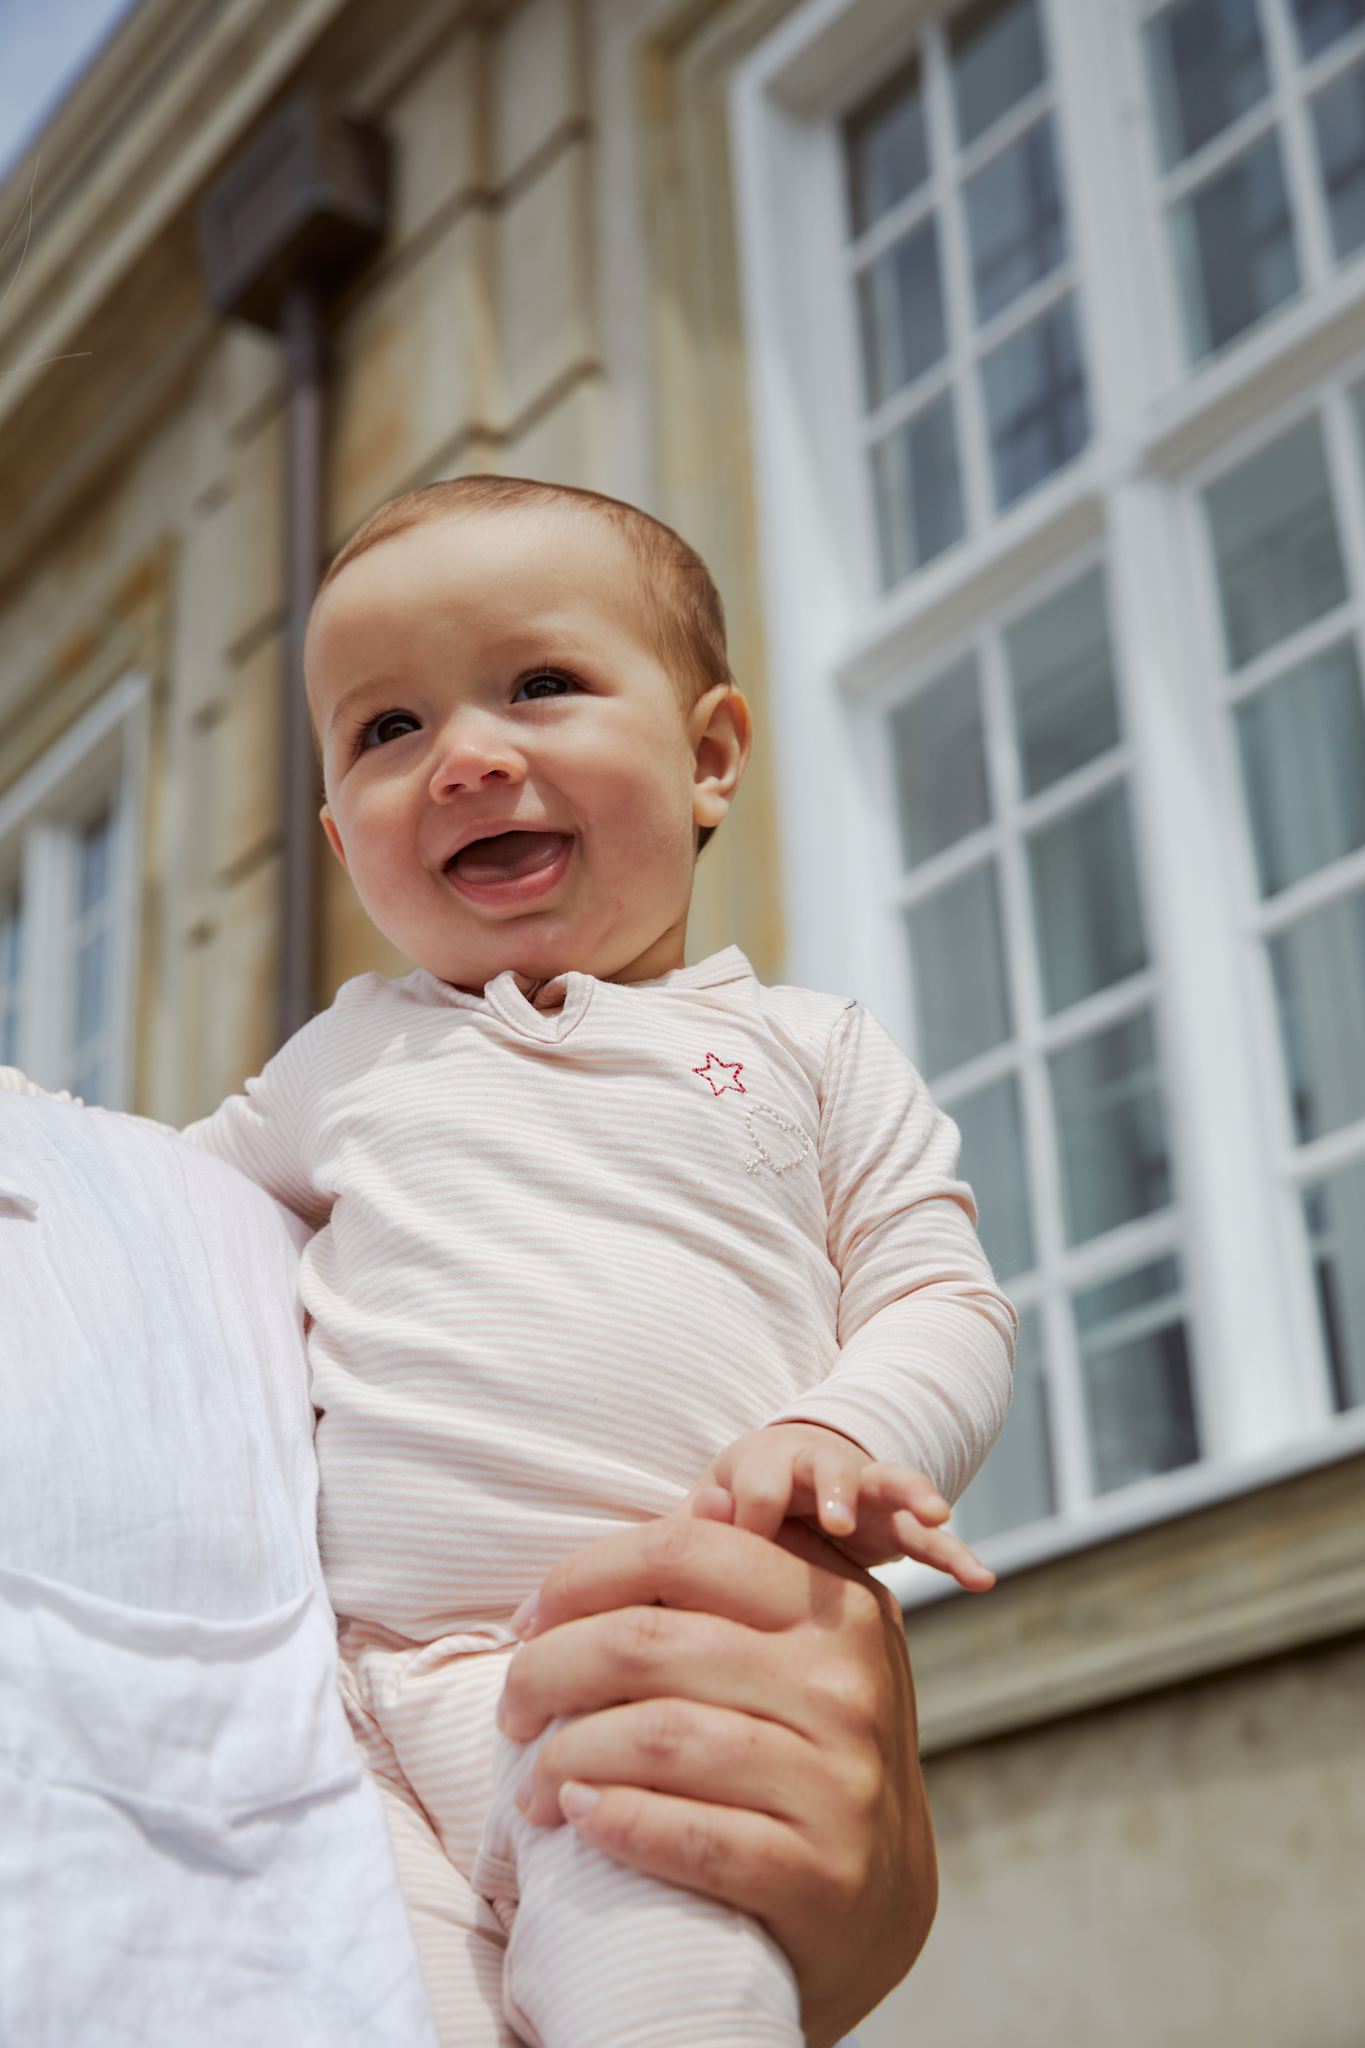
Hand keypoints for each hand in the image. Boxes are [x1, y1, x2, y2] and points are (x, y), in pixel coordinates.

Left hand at [500, 1509, 937, 2047]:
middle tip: (512, 1710)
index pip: (683, 1550)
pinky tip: (583, 1817)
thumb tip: (706, 1492)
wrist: (880, 1900)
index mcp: (832, 1606)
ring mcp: (840, 1781)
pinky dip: (619, 1822)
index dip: (582, 1577)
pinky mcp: (823, 1875)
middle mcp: (844, 1683)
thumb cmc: (803, 1752)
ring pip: (661, 1737)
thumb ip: (746, 1581)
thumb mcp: (798, 1651)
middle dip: (549, 1672)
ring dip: (568, 1758)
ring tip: (534, 1785)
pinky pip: (694, 1837)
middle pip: (650, 1643)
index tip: (527, 1624)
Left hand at [689, 1421, 994, 1588]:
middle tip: (836, 1521)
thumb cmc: (734, 1509)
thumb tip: (679, 1531)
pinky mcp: (896, 1523)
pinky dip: (954, 1553)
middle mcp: (817, 1468)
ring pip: (889, 1484)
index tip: (747, 1537)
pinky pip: (928, 1536)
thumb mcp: (709, 1512)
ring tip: (934, 1515)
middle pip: (828, 1468)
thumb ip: (691, 1529)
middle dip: (834, 1491)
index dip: (752, 1513)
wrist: (788, 1483)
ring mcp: (863, 1492)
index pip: (760, 1481)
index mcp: (763, 1464)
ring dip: (908, 1496)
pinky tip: (979, 1579)